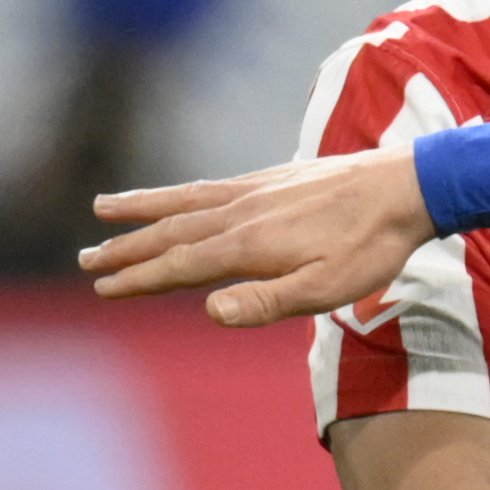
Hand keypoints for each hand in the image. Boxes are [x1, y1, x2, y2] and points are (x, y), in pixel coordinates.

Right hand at [82, 148, 436, 327]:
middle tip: (86, 260)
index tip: (103, 288)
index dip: (139, 278)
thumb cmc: (369, 249)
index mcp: (247, 247)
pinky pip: (209, 186)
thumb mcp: (326, 289)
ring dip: (141, 212)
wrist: (404, 188)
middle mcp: (239, 214)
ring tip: (102, 212)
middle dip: (126, 249)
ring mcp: (252, 192)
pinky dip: (179, 192)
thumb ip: (266, 301)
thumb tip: (210, 311)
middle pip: (170, 234)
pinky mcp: (268, 178)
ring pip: (183, 204)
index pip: (179, 267)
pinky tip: (173, 196)